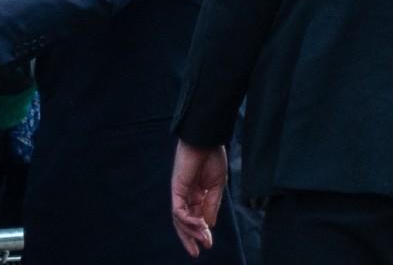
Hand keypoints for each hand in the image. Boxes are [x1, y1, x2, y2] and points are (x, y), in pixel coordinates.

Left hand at [171, 141, 226, 257]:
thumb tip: (208, 225)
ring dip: (191, 231)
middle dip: (189, 238)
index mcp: (197, 194)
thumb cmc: (213, 158)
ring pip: (180, 218)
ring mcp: (180, 191)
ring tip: (203, 240)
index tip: (208, 244)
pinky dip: (187, 219)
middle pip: (183, 221)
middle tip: (196, 253)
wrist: (207, 141)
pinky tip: (199, 225)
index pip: (196, 217)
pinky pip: (178, 209)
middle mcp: (186, 194)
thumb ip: (211, 205)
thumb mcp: (216, 186)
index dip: (201, 232)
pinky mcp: (176, 187)